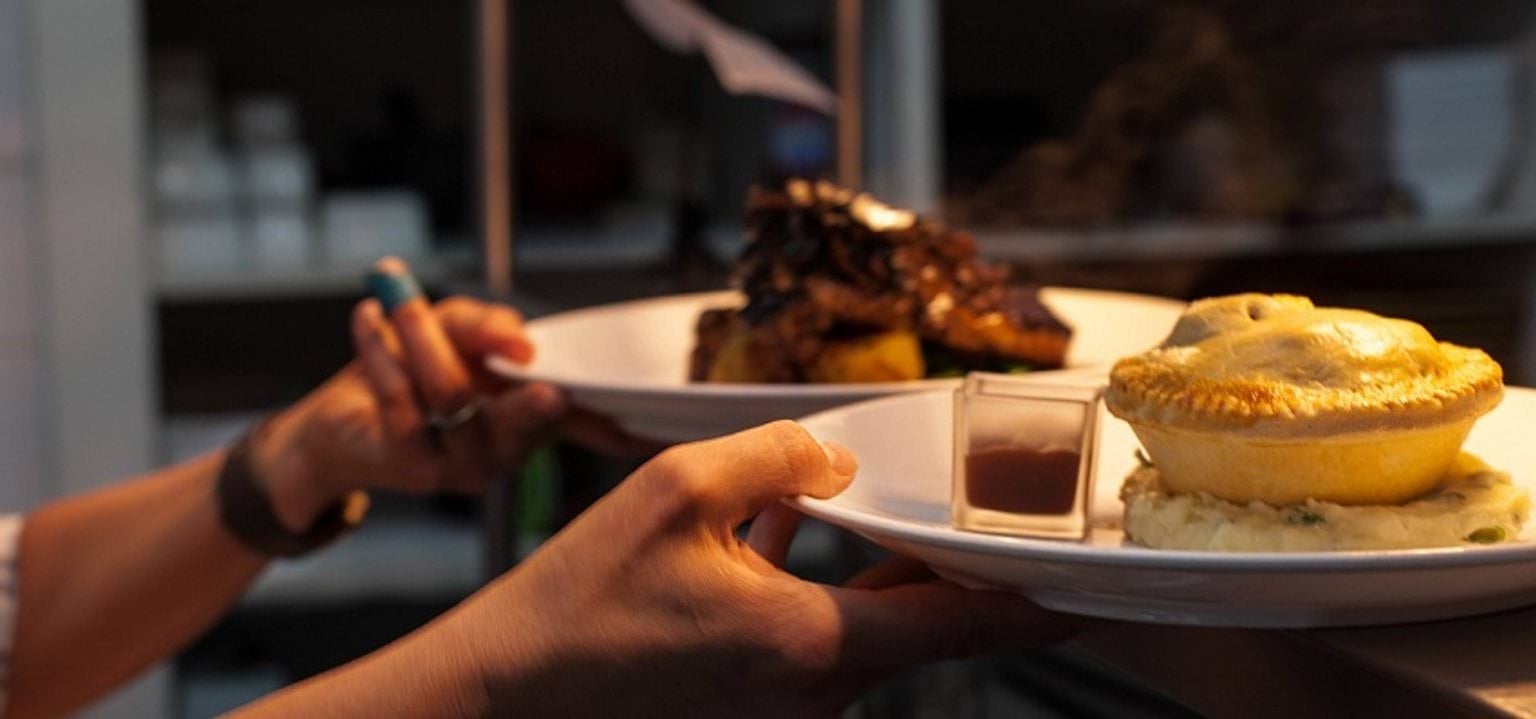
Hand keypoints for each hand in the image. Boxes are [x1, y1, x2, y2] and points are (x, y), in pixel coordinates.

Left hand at [252, 258, 654, 531]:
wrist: (336, 426)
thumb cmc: (408, 371)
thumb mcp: (454, 331)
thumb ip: (487, 325)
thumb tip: (521, 342)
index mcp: (533, 420)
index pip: (591, 426)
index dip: (626, 426)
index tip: (659, 422)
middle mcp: (509, 452)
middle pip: (530, 420)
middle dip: (526, 390)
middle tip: (522, 356)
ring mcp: (464, 467)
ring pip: (454, 397)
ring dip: (422, 334)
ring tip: (396, 294)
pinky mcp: (412, 467)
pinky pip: (400, 405)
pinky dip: (380, 352)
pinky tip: (367, 318)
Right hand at [430, 421, 1078, 716]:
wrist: (506, 692)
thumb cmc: (579, 604)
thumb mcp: (676, 493)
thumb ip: (775, 458)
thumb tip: (835, 456)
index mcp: (812, 645)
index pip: (961, 622)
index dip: (1032, 600)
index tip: (1088, 583)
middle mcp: (813, 688)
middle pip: (923, 623)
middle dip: (968, 569)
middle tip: (1008, 517)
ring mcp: (782, 701)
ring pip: (868, 624)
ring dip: (890, 567)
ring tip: (906, 505)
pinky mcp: (748, 694)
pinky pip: (814, 630)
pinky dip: (824, 582)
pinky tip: (794, 523)